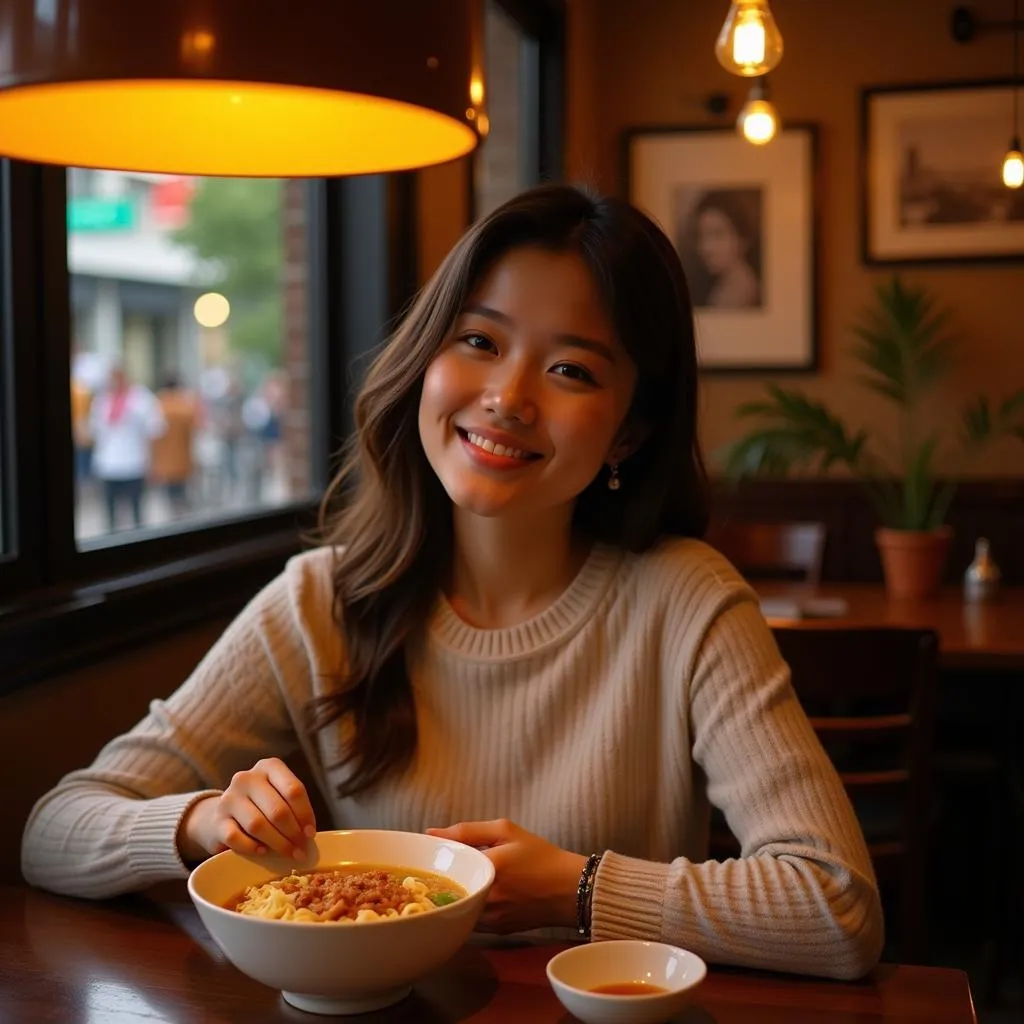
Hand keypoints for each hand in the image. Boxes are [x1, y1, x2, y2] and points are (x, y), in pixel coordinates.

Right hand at [177, 757, 315, 863]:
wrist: (222, 815)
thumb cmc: (261, 806)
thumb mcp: (279, 796)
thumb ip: (293, 808)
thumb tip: (308, 834)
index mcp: (268, 767)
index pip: (293, 790)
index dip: (305, 814)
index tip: (311, 833)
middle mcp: (247, 778)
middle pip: (277, 809)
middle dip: (293, 833)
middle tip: (301, 849)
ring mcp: (229, 798)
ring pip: (258, 825)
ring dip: (277, 843)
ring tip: (289, 853)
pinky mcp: (217, 821)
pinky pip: (236, 838)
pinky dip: (252, 847)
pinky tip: (262, 852)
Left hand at [427, 819, 585, 933]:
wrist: (571, 889)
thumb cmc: (540, 855)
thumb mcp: (506, 831)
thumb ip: (467, 831)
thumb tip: (431, 833)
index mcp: (488, 867)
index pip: (445, 865)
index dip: (434, 860)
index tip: (429, 854)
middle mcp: (487, 897)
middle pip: (447, 890)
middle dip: (440, 880)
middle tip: (437, 870)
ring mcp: (491, 918)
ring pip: (457, 908)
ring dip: (453, 895)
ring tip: (455, 880)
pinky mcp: (496, 930)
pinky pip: (470, 919)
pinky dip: (468, 907)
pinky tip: (474, 893)